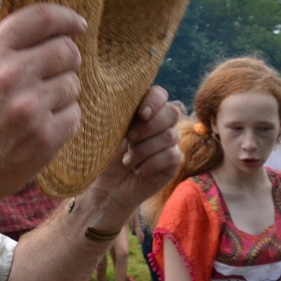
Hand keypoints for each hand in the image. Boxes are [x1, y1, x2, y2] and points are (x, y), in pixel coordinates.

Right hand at [0, 3, 85, 210]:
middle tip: (54, 75)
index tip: (77, 25)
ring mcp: (30, 107)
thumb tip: (52, 32)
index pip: (40, 18)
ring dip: (63, 93)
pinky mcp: (46, 137)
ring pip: (74, 84)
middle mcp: (10, 76)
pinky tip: (40, 127)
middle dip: (66, 61)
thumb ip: (7, 49)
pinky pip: (75, 114)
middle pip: (66, 50)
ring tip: (38, 107)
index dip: (65, 18)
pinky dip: (63, 120)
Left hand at [84, 88, 181, 230]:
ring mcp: (170, 142)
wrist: (108, 186)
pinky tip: (138, 170)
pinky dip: (151, 163)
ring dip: (145, 149)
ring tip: (127, 161)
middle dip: (149, 127)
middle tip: (129, 138)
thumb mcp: (108, 132)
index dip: (154, 101)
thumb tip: (118, 100)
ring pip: (170, 136)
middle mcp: (161, 123)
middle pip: (171, 113)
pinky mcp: (175, 161)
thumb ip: (119, 114)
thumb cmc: (105, 156)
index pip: (160, 94)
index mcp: (144, 110)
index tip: (141, 114)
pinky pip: (172, 156)